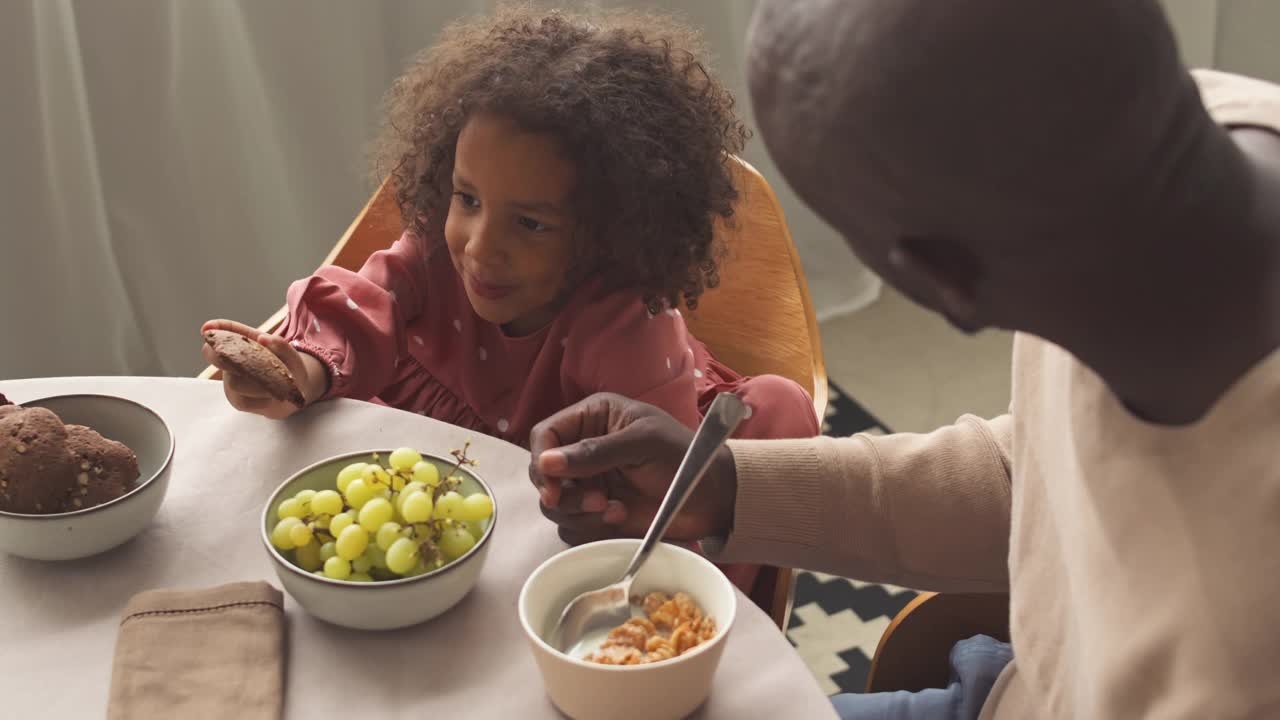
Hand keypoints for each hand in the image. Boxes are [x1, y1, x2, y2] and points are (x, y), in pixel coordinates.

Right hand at [200, 319, 327, 419]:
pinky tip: (273, 395)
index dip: (216, 329)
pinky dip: (262, 397)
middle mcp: (231, 363)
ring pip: (236, 383)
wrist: (295, 390)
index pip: (224, 334)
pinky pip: (245, 400)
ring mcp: (232, 383)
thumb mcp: (290, 354)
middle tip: (251, 362)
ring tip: (277, 382)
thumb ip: (280, 345)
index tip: (207, 329)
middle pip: (219, 359)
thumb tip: (263, 338)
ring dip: (258, 383)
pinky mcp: (238, 401)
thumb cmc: (288, 366)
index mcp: (242, 344)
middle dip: (230, 359)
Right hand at [529, 393, 736, 545]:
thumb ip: (595, 451)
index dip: (543, 460)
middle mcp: (584, 450)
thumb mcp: (643, 443)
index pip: (545, 435)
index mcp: (593, 418)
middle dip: (563, 493)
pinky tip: (620, 520)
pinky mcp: (597, 514)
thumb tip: (547, 462)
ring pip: (555, 504)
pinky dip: (590, 528)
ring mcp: (589, 483)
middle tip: (595, 501)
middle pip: (543, 474)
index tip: (552, 487)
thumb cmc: (684, 457)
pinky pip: (572, 527)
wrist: (714, 498)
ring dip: (579, 512)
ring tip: (615, 510)